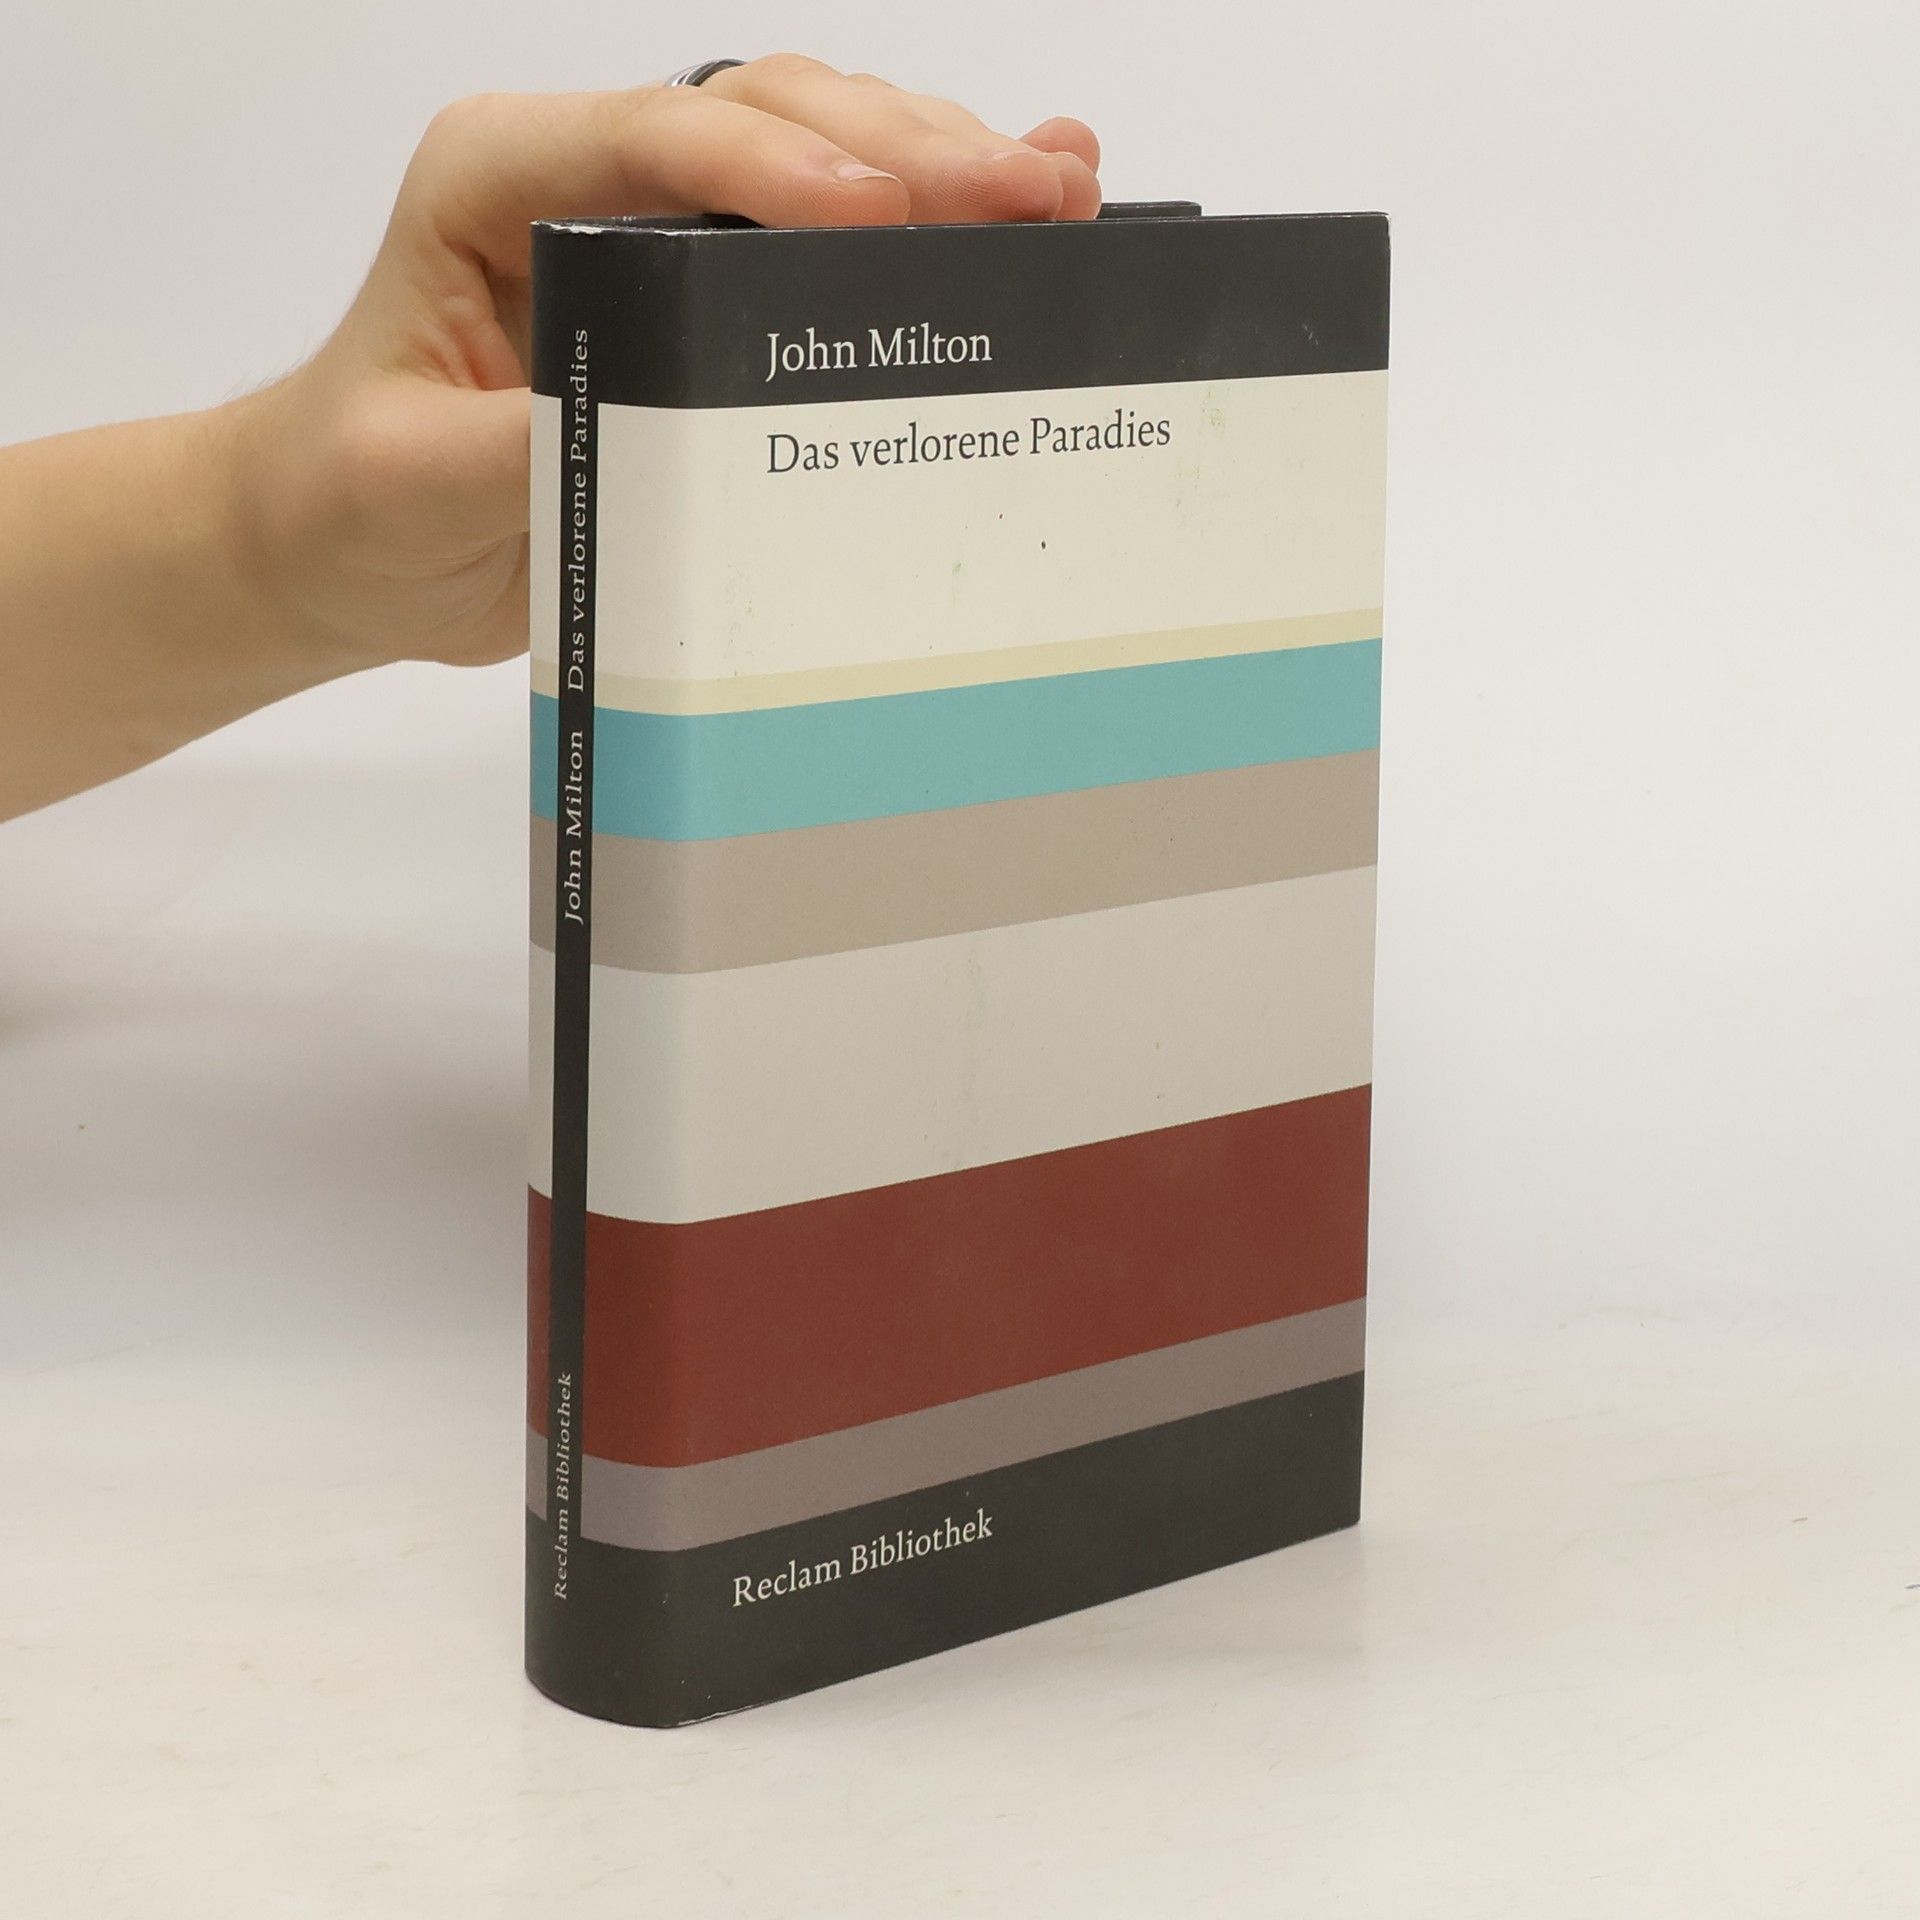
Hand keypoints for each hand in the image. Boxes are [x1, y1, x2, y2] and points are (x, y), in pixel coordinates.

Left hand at [236, 61, 1102, 676]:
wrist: (351, 539)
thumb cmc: (358, 493)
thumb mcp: (413, 481)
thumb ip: (524, 443)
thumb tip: (667, 429)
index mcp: (496, 178)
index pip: (653, 141)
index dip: (779, 170)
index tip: (886, 220)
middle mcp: (586, 171)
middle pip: (767, 119)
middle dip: (908, 152)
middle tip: (1031, 194)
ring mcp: (658, 222)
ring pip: (818, 145)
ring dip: (940, 164)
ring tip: (1059, 192)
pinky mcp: (705, 289)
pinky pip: (826, 226)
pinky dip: (924, 216)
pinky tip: (1014, 207)